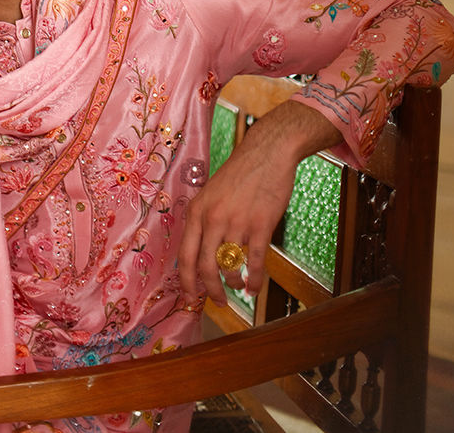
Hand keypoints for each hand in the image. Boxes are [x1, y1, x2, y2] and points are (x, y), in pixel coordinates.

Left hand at [178, 100, 340, 303]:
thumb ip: (204, 220)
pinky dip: (255, 280)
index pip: (185, 256)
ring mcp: (237, 222)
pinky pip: (255, 262)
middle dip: (211, 291)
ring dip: (233, 283)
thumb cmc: (240, 174)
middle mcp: (213, 218)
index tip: (190, 298)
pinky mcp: (261, 224)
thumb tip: (200, 256)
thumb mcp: (211, 193)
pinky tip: (255, 287)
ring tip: (238, 287)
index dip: (187, 282)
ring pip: (229, 267)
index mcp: (197, 211)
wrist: (267, 152)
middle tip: (218, 302)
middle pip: (205, 268)